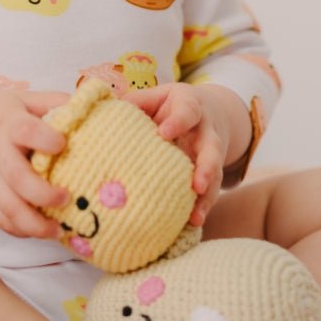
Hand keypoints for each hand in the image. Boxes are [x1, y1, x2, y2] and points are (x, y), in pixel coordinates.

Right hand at [0, 89, 69, 238]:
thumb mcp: (21, 98)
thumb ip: (52, 102)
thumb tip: (86, 107)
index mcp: (9, 124)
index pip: (25, 130)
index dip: (44, 138)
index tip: (61, 144)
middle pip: (16, 177)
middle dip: (42, 193)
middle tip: (66, 197)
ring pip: (8, 207)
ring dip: (33, 223)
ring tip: (58, 229)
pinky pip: (1, 219)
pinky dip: (20, 231)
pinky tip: (41, 232)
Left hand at [122, 83, 235, 225]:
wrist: (207, 110)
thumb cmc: (170, 106)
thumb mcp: (155, 97)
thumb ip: (135, 103)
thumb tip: (105, 111)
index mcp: (190, 107)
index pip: (187, 112)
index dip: (177, 122)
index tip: (164, 133)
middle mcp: (206, 131)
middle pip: (212, 149)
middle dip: (206, 167)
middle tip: (197, 185)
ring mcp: (211, 154)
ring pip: (215, 175)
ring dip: (207, 197)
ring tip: (195, 217)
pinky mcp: (210, 173)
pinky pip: (209, 191)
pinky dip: (202, 207)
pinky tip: (192, 223)